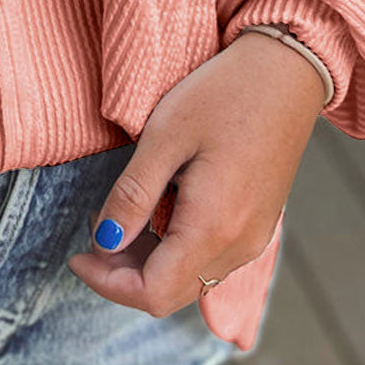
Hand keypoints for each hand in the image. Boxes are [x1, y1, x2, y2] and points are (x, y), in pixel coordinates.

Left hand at [67, 30, 326, 316]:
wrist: (287, 70)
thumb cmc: (224, 93)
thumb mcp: (165, 137)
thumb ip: (132, 196)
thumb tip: (103, 243)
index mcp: (213, 228)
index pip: (152, 294)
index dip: (106, 283)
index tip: (76, 254)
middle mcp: (240, 246)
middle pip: (170, 294)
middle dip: (123, 275)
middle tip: (94, 233)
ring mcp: (254, 237)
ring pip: (190, 279)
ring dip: (148, 263)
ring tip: (120, 217)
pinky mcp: (259, 223)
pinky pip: (211, 258)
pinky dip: (174, 250)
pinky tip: (156, 211)